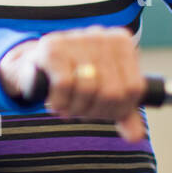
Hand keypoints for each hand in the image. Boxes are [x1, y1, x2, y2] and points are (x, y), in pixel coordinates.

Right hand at [0, 26, 146, 141]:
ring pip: (88, 88)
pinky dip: (60, 101)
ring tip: (68, 108)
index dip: (117, 110)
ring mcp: (77, 38)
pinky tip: (57, 102)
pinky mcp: (53, 47)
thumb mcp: (104, 94)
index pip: (133, 89)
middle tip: (81, 112)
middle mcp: (102, 36)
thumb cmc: (76, 79)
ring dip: (76, 108)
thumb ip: (123, 113)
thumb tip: (135, 136)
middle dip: (95, 111)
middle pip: (112, 92)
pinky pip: (65, 84)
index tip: (100, 112)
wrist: (36, 65)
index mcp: (122, 43)